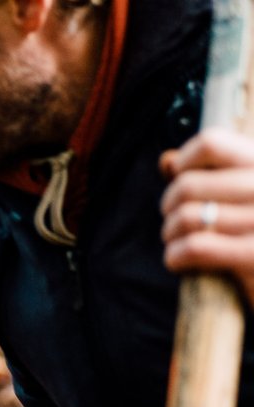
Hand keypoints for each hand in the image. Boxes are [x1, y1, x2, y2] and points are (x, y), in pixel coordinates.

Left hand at [160, 127, 253, 303]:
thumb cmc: (252, 229)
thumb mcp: (241, 193)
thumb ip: (207, 172)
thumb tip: (166, 160)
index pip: (211, 143)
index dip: (184, 162)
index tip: (182, 179)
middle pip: (187, 185)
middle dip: (169, 206)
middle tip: (173, 220)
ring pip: (185, 217)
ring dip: (170, 234)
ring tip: (176, 241)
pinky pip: (194, 247)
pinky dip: (175, 256)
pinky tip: (178, 260)